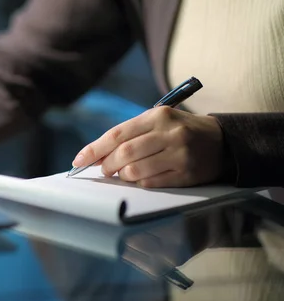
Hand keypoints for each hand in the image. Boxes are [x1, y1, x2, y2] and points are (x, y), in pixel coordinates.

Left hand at [71, 107, 224, 187]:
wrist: (222, 142)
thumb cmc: (180, 130)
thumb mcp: (157, 122)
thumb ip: (129, 135)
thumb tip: (97, 155)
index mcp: (158, 116)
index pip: (117, 134)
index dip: (94, 149)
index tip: (78, 160)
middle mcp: (170, 134)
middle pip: (124, 153)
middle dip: (107, 165)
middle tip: (104, 170)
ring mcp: (180, 154)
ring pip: (136, 170)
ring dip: (122, 176)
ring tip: (123, 174)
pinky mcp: (187, 174)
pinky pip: (152, 183)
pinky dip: (139, 183)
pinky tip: (141, 178)